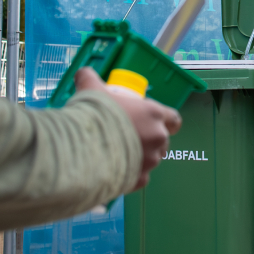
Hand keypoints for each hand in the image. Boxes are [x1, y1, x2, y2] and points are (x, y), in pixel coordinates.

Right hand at [74, 68, 181, 189]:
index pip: (173, 119)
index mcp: (153, 114)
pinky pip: (140, 177)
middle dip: (149, 139)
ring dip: (140, 157)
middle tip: (129, 137)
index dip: (166, 121)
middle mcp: (157, 138)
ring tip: (119, 154)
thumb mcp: (90, 89)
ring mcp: (150, 161)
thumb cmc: (92, 115)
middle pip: (162, 140)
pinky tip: (117, 169)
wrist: (80, 147)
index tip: (154, 122)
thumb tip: (83, 74)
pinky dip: (131, 174)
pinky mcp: (138, 180)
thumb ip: (89, 79)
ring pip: (151, 159)